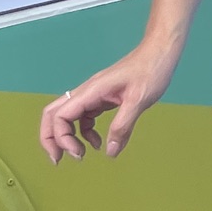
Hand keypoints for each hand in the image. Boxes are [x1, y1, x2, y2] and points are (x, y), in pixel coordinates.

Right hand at [38, 44, 179, 161]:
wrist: (160, 51)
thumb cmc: (151, 70)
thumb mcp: (139, 100)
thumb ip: (122, 127)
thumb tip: (109, 152)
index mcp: (91, 91)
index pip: (60, 116)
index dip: (62, 139)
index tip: (79, 154)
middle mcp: (87, 92)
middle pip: (53, 114)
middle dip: (51, 138)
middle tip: (58, 160)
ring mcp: (94, 94)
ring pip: (68, 117)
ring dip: (68, 137)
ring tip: (80, 154)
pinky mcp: (103, 97)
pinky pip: (85, 117)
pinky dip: (85, 132)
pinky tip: (98, 142)